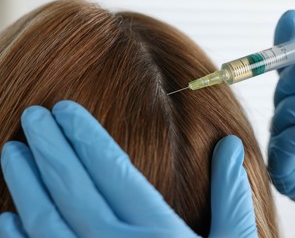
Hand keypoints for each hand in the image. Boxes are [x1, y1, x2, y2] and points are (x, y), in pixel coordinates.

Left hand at [0, 100, 256, 236]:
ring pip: (47, 221)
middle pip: (74, 188)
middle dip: (50, 147)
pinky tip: (6, 218)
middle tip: (34, 116)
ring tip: (12, 152)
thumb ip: (231, 194)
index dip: (86, 136)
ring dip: (25, 185)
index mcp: (159, 230)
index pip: (112, 169)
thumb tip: (231, 143)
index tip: (65, 109)